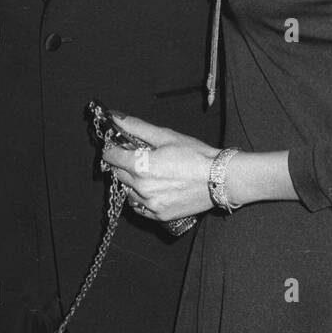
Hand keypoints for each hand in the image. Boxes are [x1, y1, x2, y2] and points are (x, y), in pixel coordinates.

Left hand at [102, 113, 218, 223]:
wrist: (220, 179)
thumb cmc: (195, 155)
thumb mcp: (166, 136)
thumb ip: (137, 127)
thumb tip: (115, 117)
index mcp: (140, 166)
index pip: (111, 157)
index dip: (113, 148)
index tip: (119, 145)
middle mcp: (141, 188)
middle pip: (119, 173)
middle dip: (125, 164)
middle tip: (141, 157)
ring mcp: (150, 204)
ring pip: (128, 191)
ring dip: (133, 182)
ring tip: (152, 173)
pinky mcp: (159, 216)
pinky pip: (139, 207)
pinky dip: (142, 198)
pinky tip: (155, 188)